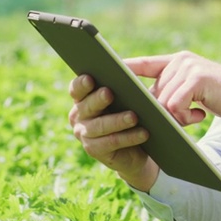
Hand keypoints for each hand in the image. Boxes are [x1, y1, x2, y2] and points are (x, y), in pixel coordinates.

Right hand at [68, 74, 158, 191]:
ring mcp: (84, 134)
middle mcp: (79, 115)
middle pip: (87, 106)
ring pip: (100, 126)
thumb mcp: (127, 97)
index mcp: (83, 98)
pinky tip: (143, 133)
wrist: (137, 147)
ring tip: (134, 117)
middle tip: (109, 93)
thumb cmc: (131, 113)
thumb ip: (123, 83)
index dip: (81, 84)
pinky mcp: (94, 150)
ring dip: (118, 121)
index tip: (90, 78)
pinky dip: (129, 137)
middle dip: (98, 100)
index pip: (77, 88)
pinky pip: (112, 142)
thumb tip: (127, 70)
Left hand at [126, 51, 220, 138]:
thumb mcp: (194, 94)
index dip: (124, 70)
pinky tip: (201, 115)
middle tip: (183, 118)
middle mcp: (181, 61)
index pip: (143, 64)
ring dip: (176, 117)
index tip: (103, 74)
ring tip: (197, 115)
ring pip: (163, 101)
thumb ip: (173, 93)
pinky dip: (184, 116)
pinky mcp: (197, 79)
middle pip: (153, 92)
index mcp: (178, 62)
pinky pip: (175, 105)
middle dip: (161, 112)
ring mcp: (189, 67)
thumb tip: (149, 108)